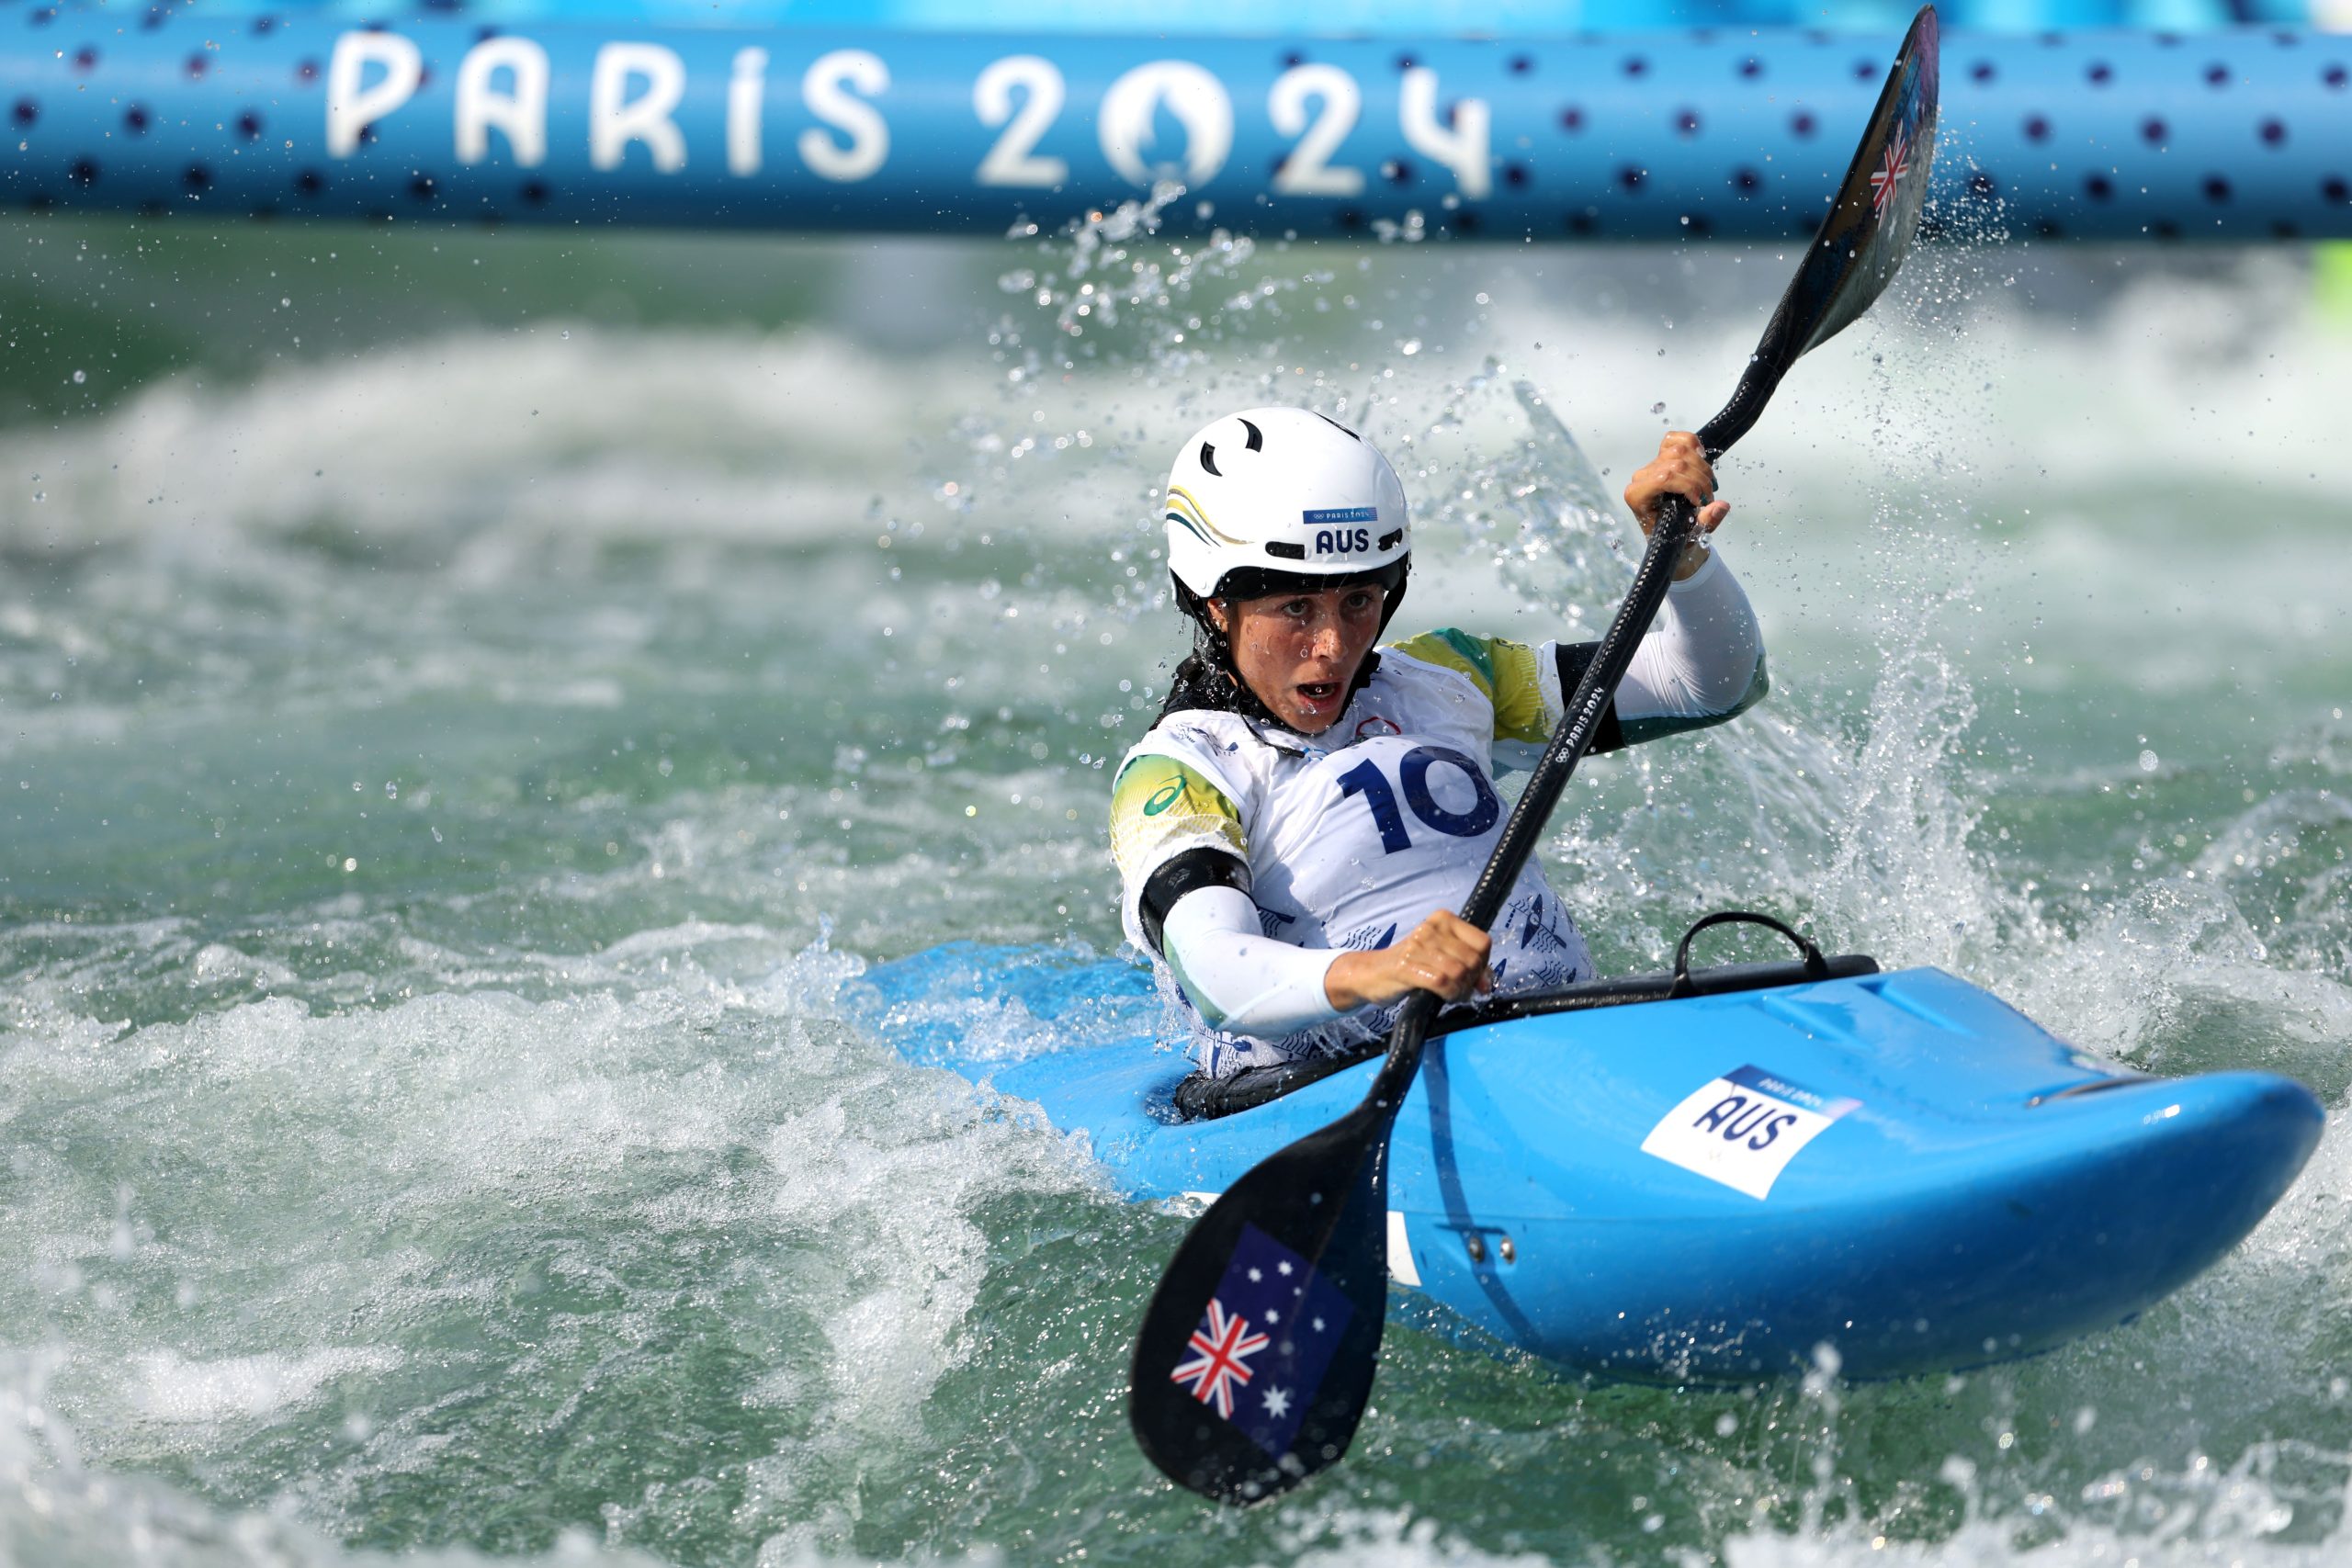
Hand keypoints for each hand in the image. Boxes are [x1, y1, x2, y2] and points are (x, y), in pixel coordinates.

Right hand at [1323, 910, 1493, 1010]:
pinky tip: (1441, 996)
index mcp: (1443, 919)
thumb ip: (1468, 965)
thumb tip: (1487, 983)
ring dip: (1459, 991)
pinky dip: (1448, 994)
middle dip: (1470, 981)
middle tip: (1459, 989)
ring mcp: (1417, 946)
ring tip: (1450, 994)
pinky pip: (1442, 982)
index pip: (1483, 942)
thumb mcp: (1442, 958)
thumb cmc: (1411, 965)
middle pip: (1472, 960)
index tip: (1472, 976)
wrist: (1372, 974)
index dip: (1483, 965)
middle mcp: (1431, 928)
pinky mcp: (1407, 967)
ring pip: (1459, 972)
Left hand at [1622, 430, 1730, 580]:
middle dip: (1699, 479)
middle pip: (1676, 462)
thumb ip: (1706, 522)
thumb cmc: (1674, 536)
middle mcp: (1640, 478)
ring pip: (1679, 449)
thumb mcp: (1692, 535)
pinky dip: (1691, 443)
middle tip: (1708, 497)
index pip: (1665, 477)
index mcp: (1638, 496)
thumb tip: (1721, 506)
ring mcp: (1650, 466)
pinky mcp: (1660, 458)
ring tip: (1707, 484)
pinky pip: (1673, 439)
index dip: (1689, 485)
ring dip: (1701, 466)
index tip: (1700, 500)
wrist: (1669, 535)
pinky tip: (1700, 457)